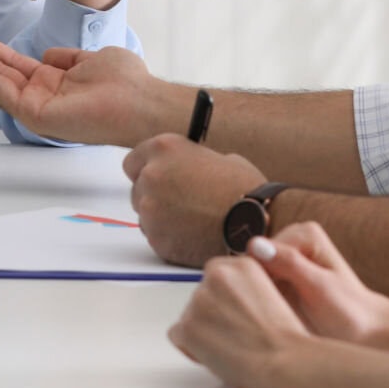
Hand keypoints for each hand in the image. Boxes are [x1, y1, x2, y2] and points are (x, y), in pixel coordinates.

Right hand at [0, 29, 170, 144]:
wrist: (141, 102)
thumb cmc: (126, 84)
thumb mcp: (90, 58)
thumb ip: (65, 58)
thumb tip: (46, 55)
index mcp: (53, 82)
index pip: (11, 63)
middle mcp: (40, 95)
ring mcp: (35, 106)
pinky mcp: (34, 114)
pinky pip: (0, 90)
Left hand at [123, 134, 265, 266]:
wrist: (254, 221)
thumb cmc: (243, 187)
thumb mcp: (217, 157)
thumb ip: (189, 163)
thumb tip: (180, 171)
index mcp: (164, 149)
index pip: (133, 161)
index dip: (146, 170)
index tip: (158, 177)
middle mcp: (150, 176)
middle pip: (137, 189)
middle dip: (155, 195)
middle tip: (180, 201)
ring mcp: (150, 209)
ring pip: (146, 215)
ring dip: (162, 217)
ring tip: (194, 219)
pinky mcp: (157, 238)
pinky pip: (157, 236)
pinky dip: (171, 237)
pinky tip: (195, 233)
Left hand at [168, 253, 313, 387]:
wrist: (285, 360)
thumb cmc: (284, 338)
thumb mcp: (270, 294)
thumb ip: (243, 289)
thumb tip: (226, 300)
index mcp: (241, 264)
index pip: (216, 278)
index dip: (224, 301)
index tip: (234, 314)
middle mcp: (217, 276)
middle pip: (201, 296)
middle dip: (212, 315)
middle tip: (233, 335)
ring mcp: (199, 301)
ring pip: (189, 315)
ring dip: (203, 331)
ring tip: (230, 346)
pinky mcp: (188, 326)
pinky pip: (177, 335)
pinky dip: (191, 347)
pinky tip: (216, 354)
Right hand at [244, 222, 388, 347]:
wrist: (366, 333)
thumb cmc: (349, 313)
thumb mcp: (319, 288)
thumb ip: (290, 263)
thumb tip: (254, 245)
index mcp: (303, 234)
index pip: (256, 253)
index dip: (256, 281)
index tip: (268, 307)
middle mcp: (292, 241)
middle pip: (251, 263)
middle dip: (254, 289)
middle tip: (269, 316)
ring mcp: (286, 260)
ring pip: (251, 277)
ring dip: (255, 298)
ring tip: (271, 319)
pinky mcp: (281, 279)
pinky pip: (257, 288)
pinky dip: (258, 303)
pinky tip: (269, 320)